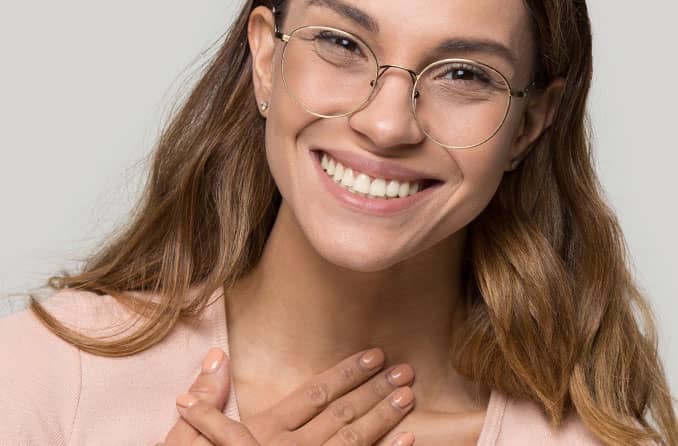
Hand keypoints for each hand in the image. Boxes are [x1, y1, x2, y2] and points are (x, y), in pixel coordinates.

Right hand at [161, 347, 415, 444]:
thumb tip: (217, 356)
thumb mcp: (188, 443)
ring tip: (408, 397)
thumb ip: (206, 403)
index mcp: (262, 432)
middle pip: (340, 415)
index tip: (374, 356)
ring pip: (352, 442)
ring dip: (383, 418)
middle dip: (374, 391)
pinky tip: (408, 439)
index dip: (346, 374)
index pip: (314, 394)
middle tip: (406, 370)